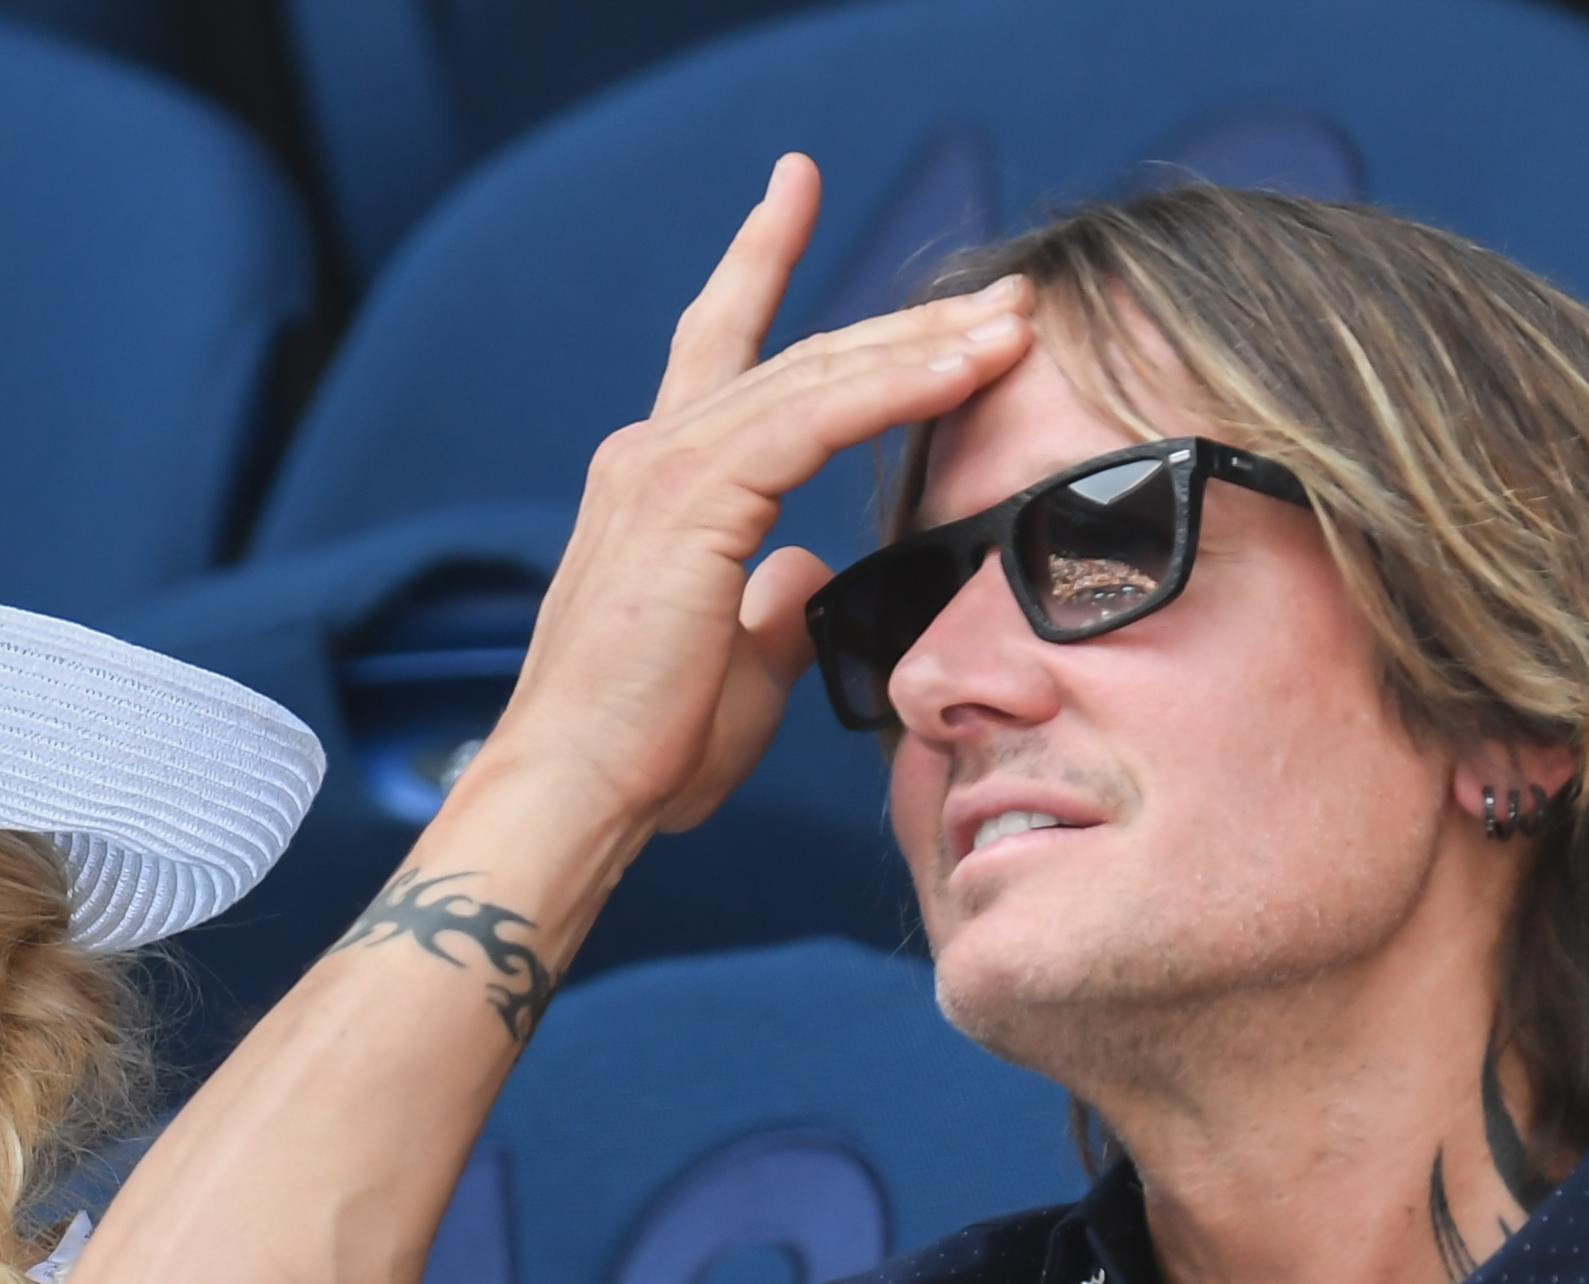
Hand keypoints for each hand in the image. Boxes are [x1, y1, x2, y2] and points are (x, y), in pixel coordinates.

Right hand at [459, 154, 1030, 852]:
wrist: (574, 789)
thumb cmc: (641, 749)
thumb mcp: (734, 664)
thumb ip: (771, 606)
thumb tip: (805, 570)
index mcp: (658, 483)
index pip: (725, 348)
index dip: (760, 262)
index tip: (794, 188)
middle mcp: (653, 453)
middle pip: (802, 355)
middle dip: (908, 320)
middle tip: (1003, 294)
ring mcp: (665, 466)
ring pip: (818, 373)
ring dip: (926, 345)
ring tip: (1014, 322)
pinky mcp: (694, 497)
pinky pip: (816, 417)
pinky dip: (897, 386)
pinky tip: (967, 369)